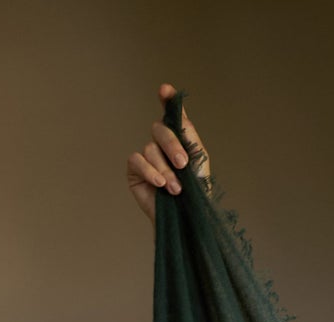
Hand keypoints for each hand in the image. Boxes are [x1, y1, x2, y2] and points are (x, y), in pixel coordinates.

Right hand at [127, 83, 210, 219]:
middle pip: (160, 130)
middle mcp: (161, 144)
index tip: (165, 90)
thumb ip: (189, 134)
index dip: (167, 99)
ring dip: (165, 170)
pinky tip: (160, 185)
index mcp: (179, 138)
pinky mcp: (135, 171)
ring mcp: (147, 156)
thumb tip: (179, 109)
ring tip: (176, 189)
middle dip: (172, 145)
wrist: (187, 219)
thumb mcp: (198, 160)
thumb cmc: (196, 192)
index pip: (171, 114)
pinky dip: (150, 172)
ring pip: (150, 149)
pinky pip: (137, 161)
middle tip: (183, 165)